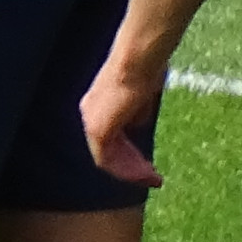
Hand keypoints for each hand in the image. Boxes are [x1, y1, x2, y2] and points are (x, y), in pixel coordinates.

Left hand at [79, 52, 166, 189]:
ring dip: (131, 172)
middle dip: (131, 167)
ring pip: (108, 158)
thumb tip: (136, 127)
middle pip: (108, 151)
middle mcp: (89, 115)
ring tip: (152, 179)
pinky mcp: (97, 129)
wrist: (137, 61)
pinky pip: (107, 159)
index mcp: (97, 106)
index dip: (127, 154)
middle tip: (150, 178)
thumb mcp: (140, 98)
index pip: (109, 138)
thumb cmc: (143, 70)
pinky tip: (144, 174)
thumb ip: (135, 114)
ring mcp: (91, 122)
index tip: (145, 164)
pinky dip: (126, 169)